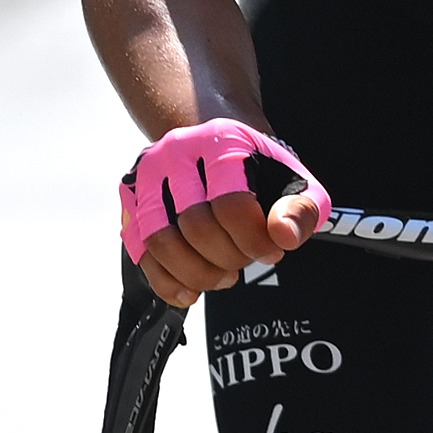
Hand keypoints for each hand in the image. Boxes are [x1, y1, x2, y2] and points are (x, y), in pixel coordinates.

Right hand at [121, 117, 322, 303]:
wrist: (217, 146)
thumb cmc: (257, 169)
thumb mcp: (295, 181)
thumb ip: (302, 209)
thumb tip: (283, 235)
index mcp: (220, 141)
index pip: (230, 204)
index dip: (254, 240)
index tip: (271, 251)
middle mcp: (175, 153)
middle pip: (194, 226)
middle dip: (227, 258)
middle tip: (244, 262)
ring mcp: (145, 177)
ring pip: (160, 242)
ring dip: (196, 274)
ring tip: (222, 277)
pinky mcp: (130, 202)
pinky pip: (140, 252)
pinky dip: (165, 282)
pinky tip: (191, 292)